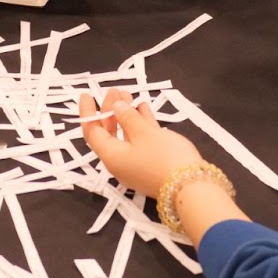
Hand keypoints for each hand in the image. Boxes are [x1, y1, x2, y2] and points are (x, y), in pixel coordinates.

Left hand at [79, 89, 202, 195]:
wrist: (191, 187)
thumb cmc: (163, 157)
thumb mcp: (144, 133)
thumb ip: (128, 117)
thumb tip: (116, 106)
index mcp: (111, 156)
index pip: (92, 132)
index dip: (88, 113)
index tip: (86, 94)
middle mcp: (119, 162)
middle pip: (108, 133)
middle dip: (110, 110)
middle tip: (117, 91)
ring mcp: (136, 163)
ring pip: (125, 136)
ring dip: (126, 116)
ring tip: (130, 96)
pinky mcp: (150, 163)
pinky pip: (139, 141)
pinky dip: (139, 125)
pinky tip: (144, 109)